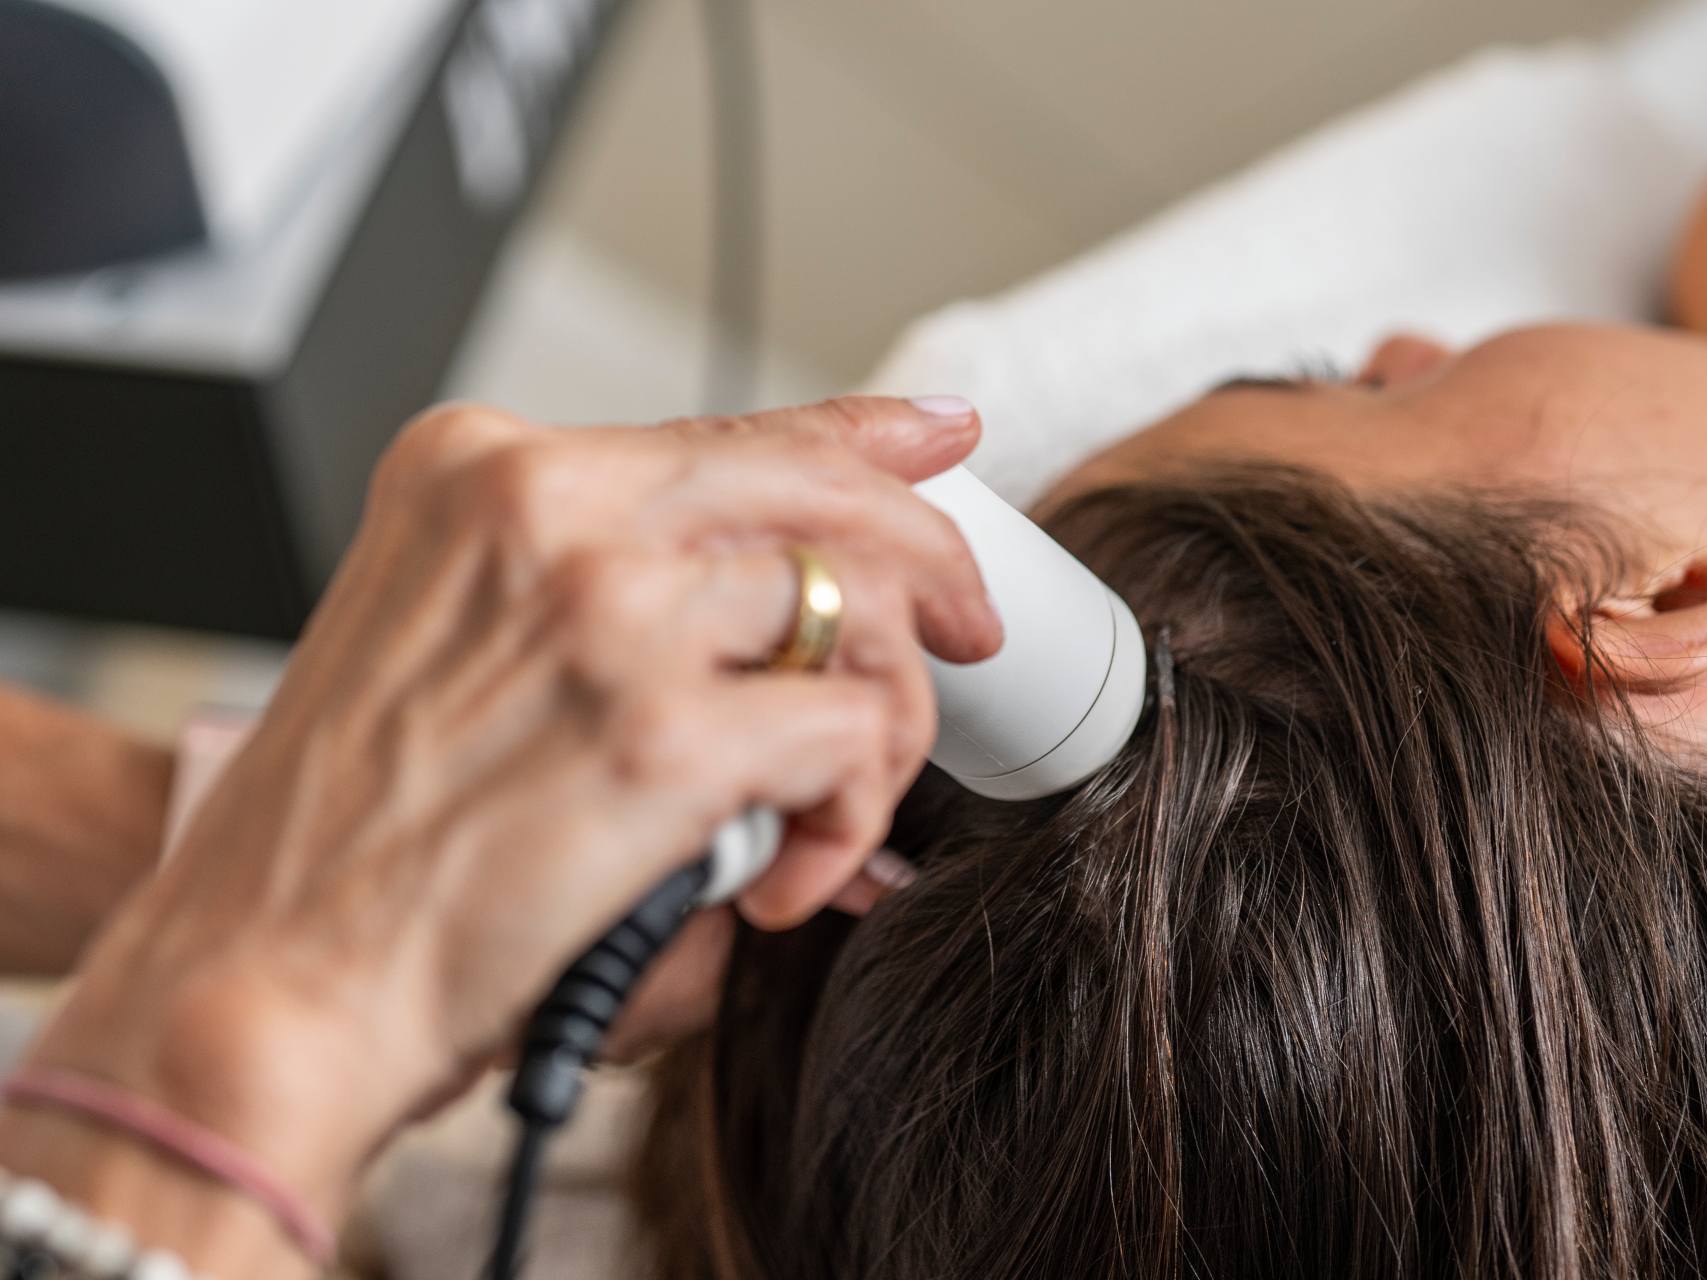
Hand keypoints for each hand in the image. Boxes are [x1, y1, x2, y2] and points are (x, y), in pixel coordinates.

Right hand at [9, 396, 996, 1252]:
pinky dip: (850, 820)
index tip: (933, 439)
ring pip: (859, 613)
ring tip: (832, 818)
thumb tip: (797, 644)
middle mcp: (550, 507)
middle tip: (970, 631)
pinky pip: (850, 736)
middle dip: (932, 558)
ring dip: (884, 729)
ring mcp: (610, 609)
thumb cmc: (350, 843)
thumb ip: (611, 607)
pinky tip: (789, 879)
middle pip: (822, 488)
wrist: (258, 978)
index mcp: (484, 471)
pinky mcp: (661, 730)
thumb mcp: (451, 651)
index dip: (859, 434)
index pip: (725, 429)